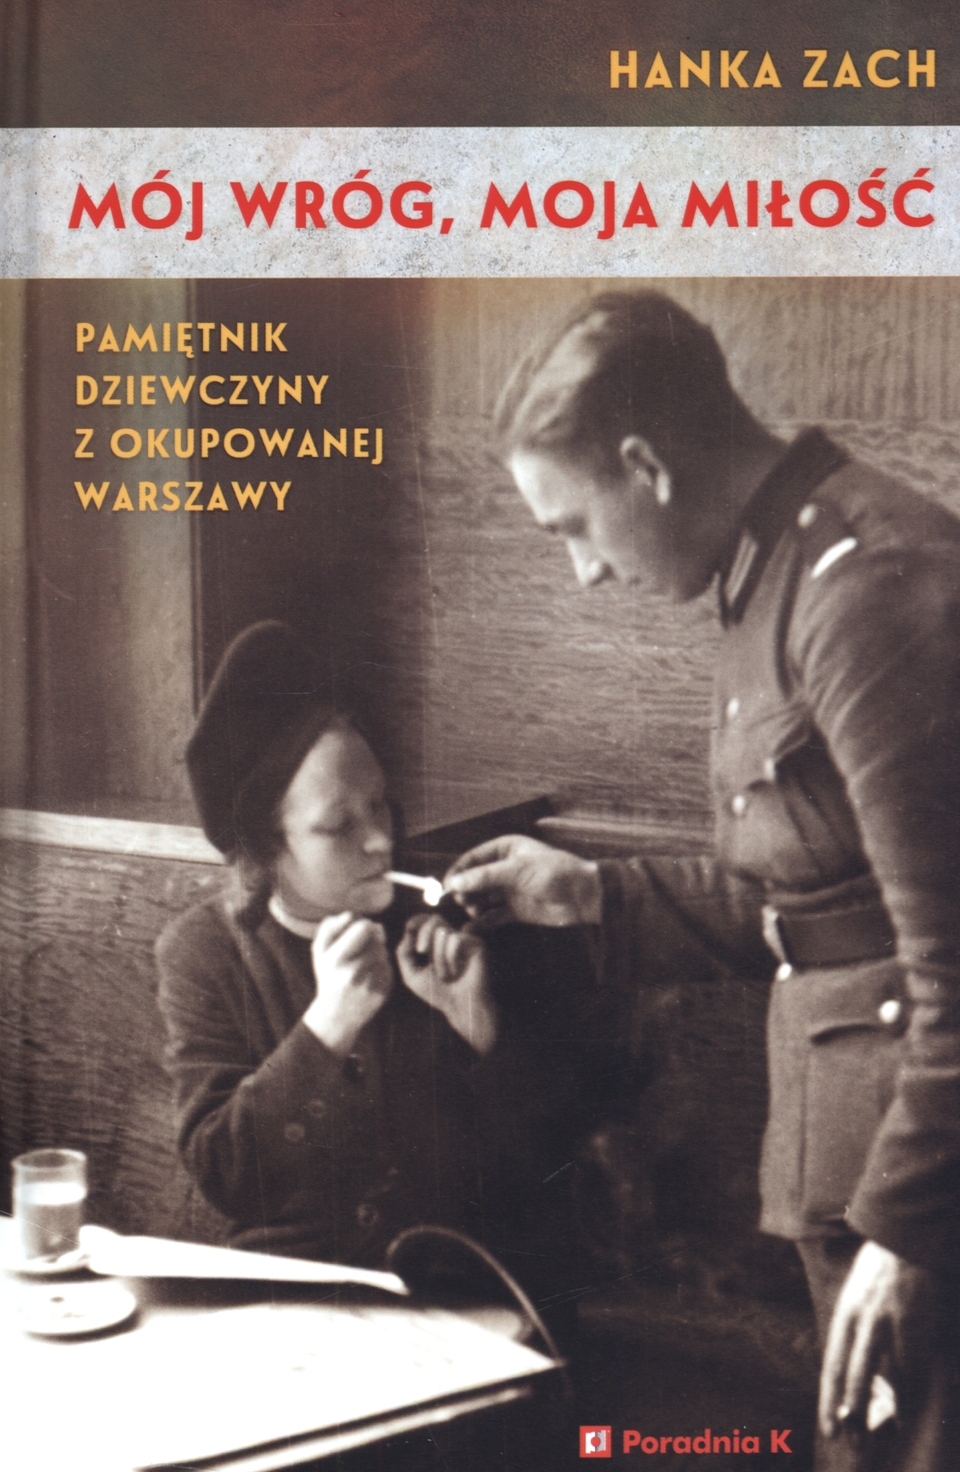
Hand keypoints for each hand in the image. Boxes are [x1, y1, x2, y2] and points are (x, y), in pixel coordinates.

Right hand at [303, 911, 392, 1055]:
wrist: (337, 1015)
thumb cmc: (328, 976)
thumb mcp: (320, 951)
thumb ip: (330, 927)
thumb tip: (351, 915)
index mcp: (337, 959)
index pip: (365, 927)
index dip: (364, 924)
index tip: (358, 931)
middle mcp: (354, 972)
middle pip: (377, 938)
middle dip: (372, 938)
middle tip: (362, 946)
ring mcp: (370, 983)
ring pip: (384, 952)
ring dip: (377, 952)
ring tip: (364, 961)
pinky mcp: (384, 991)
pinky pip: (389, 966)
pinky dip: (382, 966)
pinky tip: (370, 974)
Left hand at [397, 914, 496, 1054]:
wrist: (460, 1007)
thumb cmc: (438, 993)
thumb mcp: (412, 975)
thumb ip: (403, 953)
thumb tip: (407, 930)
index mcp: (435, 942)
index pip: (424, 920)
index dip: (416, 922)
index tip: (409, 930)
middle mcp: (451, 937)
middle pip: (434, 919)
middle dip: (424, 933)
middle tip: (421, 951)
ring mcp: (465, 940)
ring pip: (443, 933)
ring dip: (438, 958)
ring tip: (446, 976)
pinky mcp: (477, 944)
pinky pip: (456, 940)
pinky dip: (451, 958)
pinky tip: (457, 972)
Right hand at [443, 834, 601, 929]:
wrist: (584, 896)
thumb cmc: (554, 872)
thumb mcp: (516, 870)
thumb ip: (484, 877)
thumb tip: (454, 882)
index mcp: (505, 849)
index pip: (473, 859)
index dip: (458, 872)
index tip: (445, 887)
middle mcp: (505, 869)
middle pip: (474, 880)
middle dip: (465, 891)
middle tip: (461, 901)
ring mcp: (510, 890)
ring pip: (482, 898)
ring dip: (473, 906)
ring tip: (473, 911)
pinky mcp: (516, 911)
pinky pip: (492, 917)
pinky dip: (481, 922)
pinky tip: (471, 928)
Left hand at [819, 1240, 942, 1438]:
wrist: (903, 1237)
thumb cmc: (878, 1268)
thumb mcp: (854, 1294)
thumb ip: (852, 1327)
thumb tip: (850, 1365)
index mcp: (844, 1313)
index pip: (832, 1364)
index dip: (828, 1399)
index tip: (828, 1426)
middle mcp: (861, 1319)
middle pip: (855, 1375)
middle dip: (853, 1409)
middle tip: (851, 1438)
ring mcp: (889, 1320)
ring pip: (888, 1373)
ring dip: (891, 1402)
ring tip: (895, 1423)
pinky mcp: (913, 1319)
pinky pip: (913, 1361)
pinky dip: (912, 1381)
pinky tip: (912, 1396)